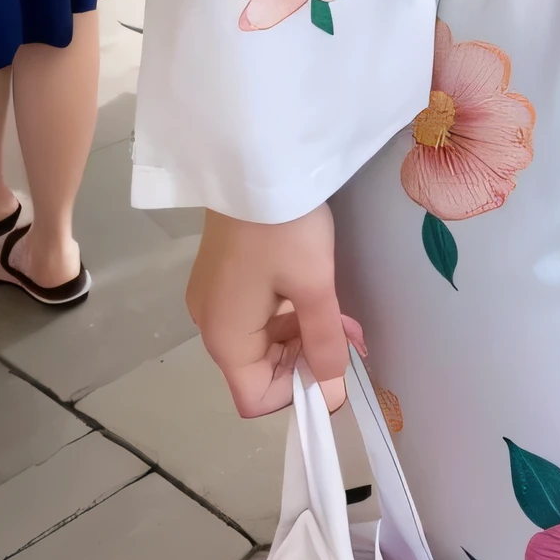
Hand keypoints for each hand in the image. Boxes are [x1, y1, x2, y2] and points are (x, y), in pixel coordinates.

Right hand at [187, 204, 363, 417]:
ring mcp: (214, 295)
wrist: (253, 161)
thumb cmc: (284, 228)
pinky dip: (286, 312)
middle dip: (305, 359)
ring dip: (301, 334)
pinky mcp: (223, 273)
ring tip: (341, 315)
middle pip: (258, 368)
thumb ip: (324, 342)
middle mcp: (211, 323)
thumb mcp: (313, 286)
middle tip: (347, 335)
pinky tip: (316, 293)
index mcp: (225, 337)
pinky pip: (255, 311)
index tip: (333, 365)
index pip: (255, 398)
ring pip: (260, 339)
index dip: (297, 392)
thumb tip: (331, 390)